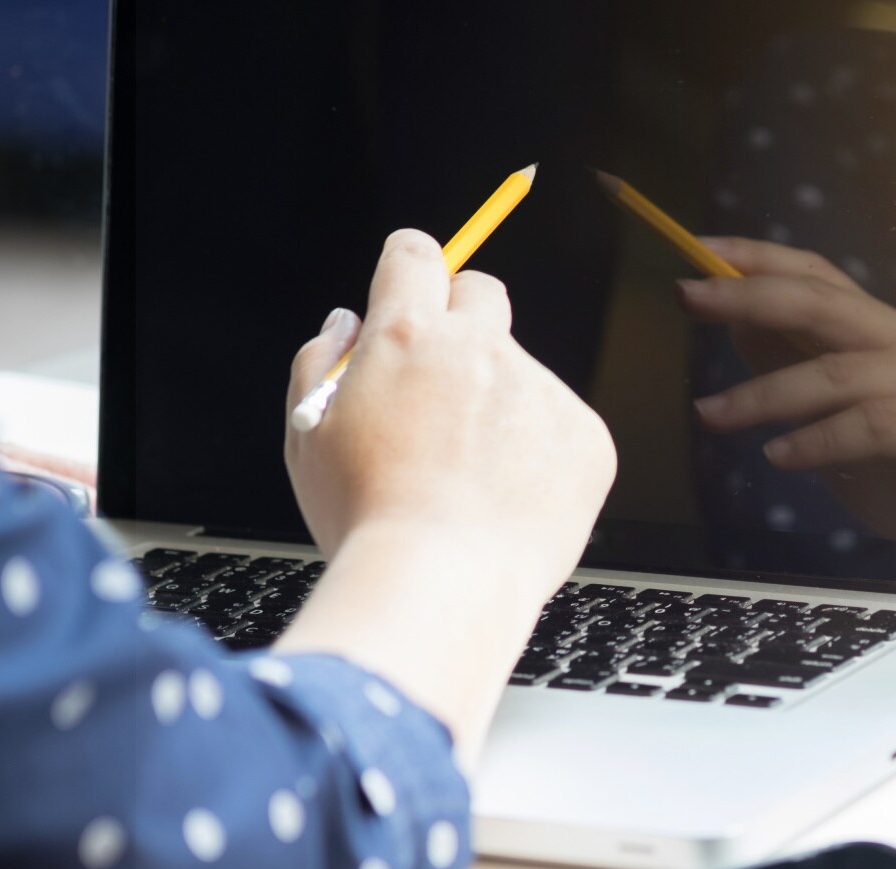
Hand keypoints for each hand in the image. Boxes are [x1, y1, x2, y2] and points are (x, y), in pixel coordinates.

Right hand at [284, 229, 614, 602]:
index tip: (411, 284)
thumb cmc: (368, 521)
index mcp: (407, 336)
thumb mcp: (309, 436)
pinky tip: (507, 501)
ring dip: (498, 407)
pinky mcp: (586, 436)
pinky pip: (560, 428)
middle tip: (439, 390)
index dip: (410, 268)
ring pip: (520, 376)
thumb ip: (322, 362)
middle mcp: (481, 348)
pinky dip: (538, 456)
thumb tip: (349, 323)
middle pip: (481, 293)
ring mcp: (541, 390)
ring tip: (469, 482)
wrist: (443, 585)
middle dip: (461, 322)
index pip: (415, 255)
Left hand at [678, 236, 895, 553]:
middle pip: (823, 302)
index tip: (698, 249)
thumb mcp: (833, 417)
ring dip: (763, 392)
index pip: (817, 275)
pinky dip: (818, 440)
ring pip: (837, 371)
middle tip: (688, 297)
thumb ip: (794, 368)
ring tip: (710, 415)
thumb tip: (735, 321)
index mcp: (882, 333)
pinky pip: (872, 426)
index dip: (758, 258)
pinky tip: (780, 458)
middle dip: (749, 295)